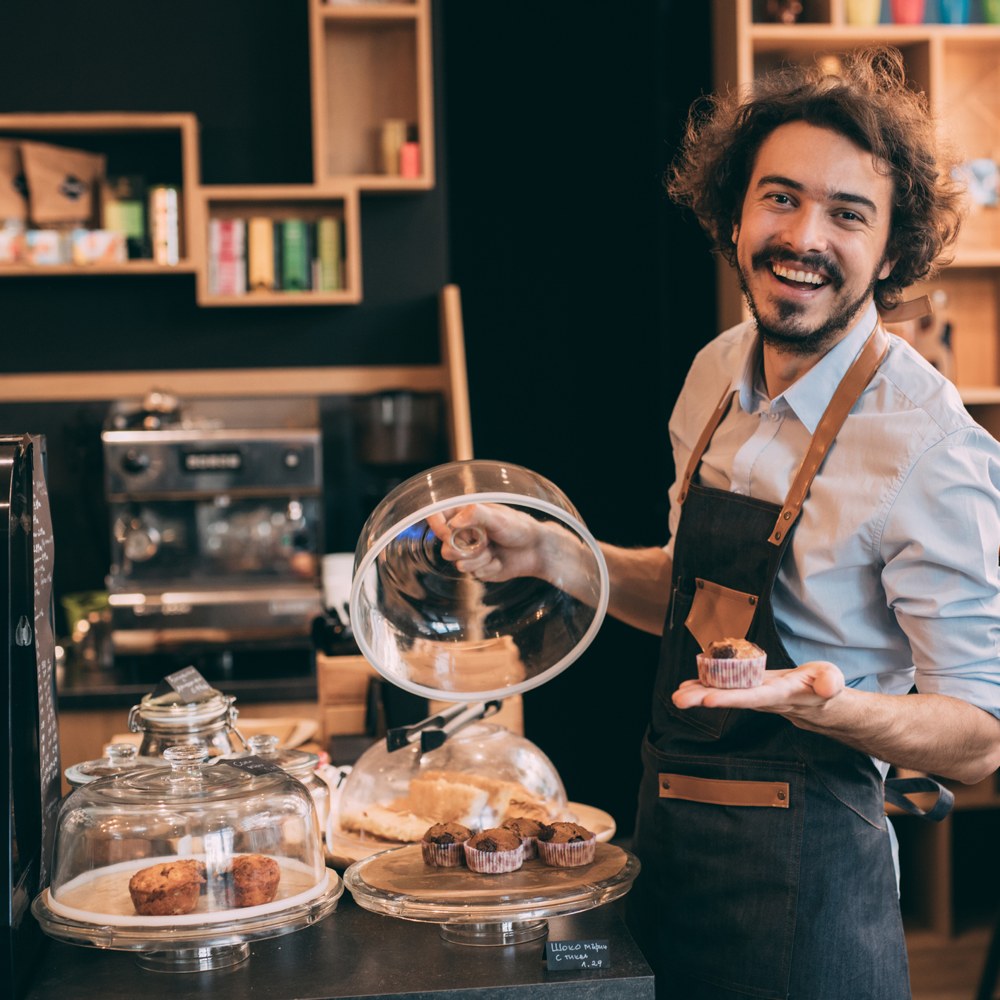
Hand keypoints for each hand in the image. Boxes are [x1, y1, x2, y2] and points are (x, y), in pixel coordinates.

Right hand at [427, 503, 547, 582]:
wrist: (534, 550)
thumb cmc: (518, 527)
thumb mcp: (497, 516)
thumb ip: (475, 514)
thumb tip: (453, 522)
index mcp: (464, 515)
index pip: (437, 517)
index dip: (438, 527)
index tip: (449, 533)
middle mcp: (463, 534)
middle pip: (445, 548)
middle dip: (464, 549)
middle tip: (485, 542)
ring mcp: (469, 553)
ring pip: (458, 563)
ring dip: (479, 559)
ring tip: (494, 550)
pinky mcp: (477, 568)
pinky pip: (473, 574)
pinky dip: (488, 568)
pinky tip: (499, 561)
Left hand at [672, 660, 845, 715]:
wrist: (820, 703)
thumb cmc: (825, 687)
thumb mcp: (832, 680)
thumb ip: (830, 681)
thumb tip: (828, 686)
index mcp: (781, 695)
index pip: (754, 697)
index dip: (732, 697)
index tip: (709, 699)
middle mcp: (763, 698)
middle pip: (731, 698)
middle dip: (704, 699)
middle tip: (679, 700)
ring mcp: (755, 695)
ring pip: (724, 694)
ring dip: (699, 695)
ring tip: (677, 695)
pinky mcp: (751, 689)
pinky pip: (726, 688)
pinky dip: (706, 686)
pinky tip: (687, 685)